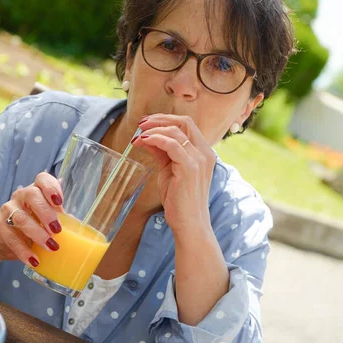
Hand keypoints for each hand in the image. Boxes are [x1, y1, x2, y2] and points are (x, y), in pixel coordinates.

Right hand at [0, 172, 63, 268]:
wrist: (4, 240)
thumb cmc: (32, 225)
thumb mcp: (46, 219)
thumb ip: (60, 218)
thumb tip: (77, 225)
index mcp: (35, 190)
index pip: (42, 179)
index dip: (51, 187)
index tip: (59, 202)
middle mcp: (20, 196)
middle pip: (31, 195)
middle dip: (46, 212)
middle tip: (57, 229)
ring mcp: (8, 210)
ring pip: (21, 218)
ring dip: (38, 233)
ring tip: (52, 246)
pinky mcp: (0, 228)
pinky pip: (12, 239)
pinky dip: (25, 251)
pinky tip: (35, 260)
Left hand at [132, 114, 215, 234]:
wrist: (189, 224)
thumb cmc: (179, 200)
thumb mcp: (168, 170)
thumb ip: (161, 152)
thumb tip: (145, 137)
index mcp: (203, 152)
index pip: (187, 124)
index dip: (166, 119)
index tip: (146, 123)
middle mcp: (205, 153)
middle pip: (184, 122)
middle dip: (160, 119)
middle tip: (140, 124)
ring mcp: (199, 159)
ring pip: (176, 131)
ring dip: (153, 129)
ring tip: (138, 135)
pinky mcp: (190, 168)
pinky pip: (171, 144)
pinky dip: (155, 139)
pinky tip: (143, 142)